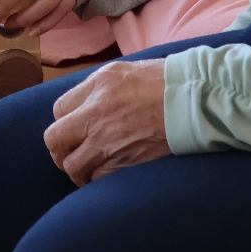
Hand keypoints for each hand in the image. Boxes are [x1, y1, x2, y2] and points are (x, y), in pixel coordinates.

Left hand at [43, 59, 169, 184]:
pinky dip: (98, 180)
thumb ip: (95, 87)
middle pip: (54, 140)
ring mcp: (109, 142)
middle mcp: (95, 116)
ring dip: (77, 169)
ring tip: (86, 169)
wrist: (196, 100)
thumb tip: (81, 103)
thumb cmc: (163, 81)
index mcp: (95, 88)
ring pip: (73, 166)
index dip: (63, 122)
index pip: (58, 111)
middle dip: (59, 149)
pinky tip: (106, 175)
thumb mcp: (121, 71)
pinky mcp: (126, 163)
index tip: (73, 129)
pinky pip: (99, 179)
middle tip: (69, 153)